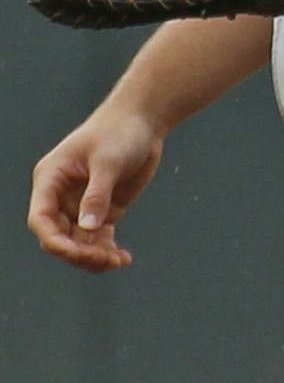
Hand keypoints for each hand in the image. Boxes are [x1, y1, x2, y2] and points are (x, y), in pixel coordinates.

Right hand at [27, 107, 165, 272]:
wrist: (144, 121)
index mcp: (51, 179)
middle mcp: (61, 196)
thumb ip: (98, 194)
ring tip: (118, 261)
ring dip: (94, 257)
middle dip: (78, 252)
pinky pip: (98, 239)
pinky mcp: (102, 210)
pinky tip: (123, 259)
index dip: (53, 239)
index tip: (74, 252)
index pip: (41, 218)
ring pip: (78, 242)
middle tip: (104, 258)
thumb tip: (88, 227)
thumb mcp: (108, 161)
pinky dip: (108, 251)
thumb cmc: (120, 132)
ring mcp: (81, 205)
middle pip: (59, 236)